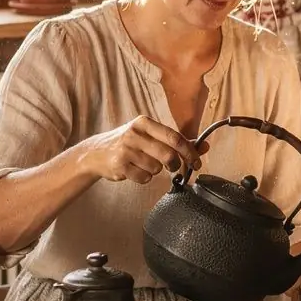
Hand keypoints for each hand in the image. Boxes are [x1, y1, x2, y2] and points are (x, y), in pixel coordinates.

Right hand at [86, 115, 202, 185]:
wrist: (96, 153)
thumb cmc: (129, 143)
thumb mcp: (150, 135)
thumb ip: (176, 141)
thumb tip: (204, 146)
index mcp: (144, 122)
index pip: (174, 137)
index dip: (190, 151)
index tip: (197, 161)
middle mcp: (134, 134)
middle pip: (168, 155)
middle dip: (175, 165)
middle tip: (174, 168)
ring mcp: (125, 150)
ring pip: (156, 168)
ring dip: (156, 171)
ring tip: (145, 164)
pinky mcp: (119, 166)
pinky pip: (144, 178)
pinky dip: (145, 178)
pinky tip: (136, 170)